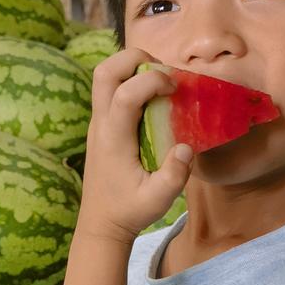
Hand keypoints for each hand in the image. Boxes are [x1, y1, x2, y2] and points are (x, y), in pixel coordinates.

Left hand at [78, 48, 194, 243]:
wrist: (101, 224)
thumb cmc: (129, 211)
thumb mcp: (158, 200)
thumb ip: (174, 175)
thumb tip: (186, 147)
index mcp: (113, 139)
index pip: (124, 93)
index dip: (151, 81)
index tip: (175, 88)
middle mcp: (100, 125)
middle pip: (105, 71)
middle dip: (136, 60)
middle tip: (164, 73)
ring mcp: (97, 123)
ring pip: (103, 75)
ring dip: (131, 67)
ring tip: (160, 82)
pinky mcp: (101, 126)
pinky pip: (110, 89)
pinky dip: (130, 81)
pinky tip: (153, 99)